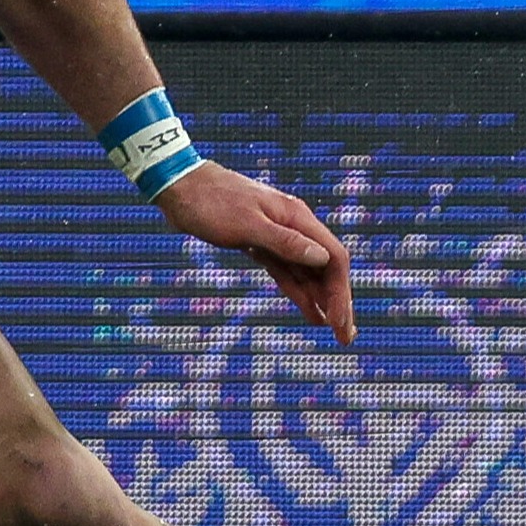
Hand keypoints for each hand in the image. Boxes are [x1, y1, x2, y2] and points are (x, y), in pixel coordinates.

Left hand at [153, 162, 354, 343]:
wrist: (180, 188)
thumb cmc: (210, 202)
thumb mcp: (246, 224)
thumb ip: (284, 241)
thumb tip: (322, 258)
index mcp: (296, 217)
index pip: (333, 258)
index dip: (340, 292)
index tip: (340, 322)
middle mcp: (293, 227)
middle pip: (325, 268)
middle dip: (337, 301)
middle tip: (345, 337)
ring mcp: (277, 236)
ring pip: (307, 273)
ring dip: (321, 301)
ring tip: (333, 330)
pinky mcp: (259, 245)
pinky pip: (286, 272)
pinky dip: (298, 292)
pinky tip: (310, 311)